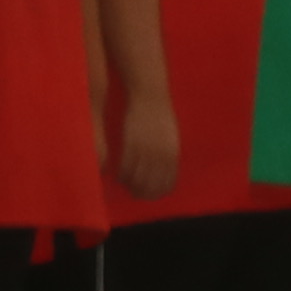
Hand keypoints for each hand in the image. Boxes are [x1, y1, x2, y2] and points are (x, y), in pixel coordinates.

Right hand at [115, 90, 182, 204]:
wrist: (150, 95)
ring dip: (130, 185)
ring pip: (137, 177)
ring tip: (125, 186)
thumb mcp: (171, 136)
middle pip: (152, 184)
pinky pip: (126, 166)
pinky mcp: (131, 143)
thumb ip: (168, 154)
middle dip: (143, 193)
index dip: (158, 192)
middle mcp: (161, 154)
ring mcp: (145, 149)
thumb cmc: (160, 115)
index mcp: (172, 154)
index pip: (167, 183)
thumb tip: (166, 171)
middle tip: (135, 194)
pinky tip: (117, 175)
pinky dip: (121, 174)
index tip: (149, 195)